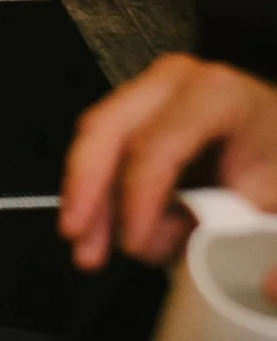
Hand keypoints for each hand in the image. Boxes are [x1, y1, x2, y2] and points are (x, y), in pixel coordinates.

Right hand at [60, 54, 276, 269]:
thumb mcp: (274, 200)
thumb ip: (241, 232)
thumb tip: (193, 259)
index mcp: (216, 94)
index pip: (157, 147)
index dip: (139, 201)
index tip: (136, 246)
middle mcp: (174, 81)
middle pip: (108, 131)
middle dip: (87, 192)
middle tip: (82, 243)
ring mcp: (150, 89)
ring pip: (95, 140)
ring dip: (86, 198)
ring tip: (90, 251)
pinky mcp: (137, 108)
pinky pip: (102, 147)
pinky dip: (97, 190)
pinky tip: (101, 229)